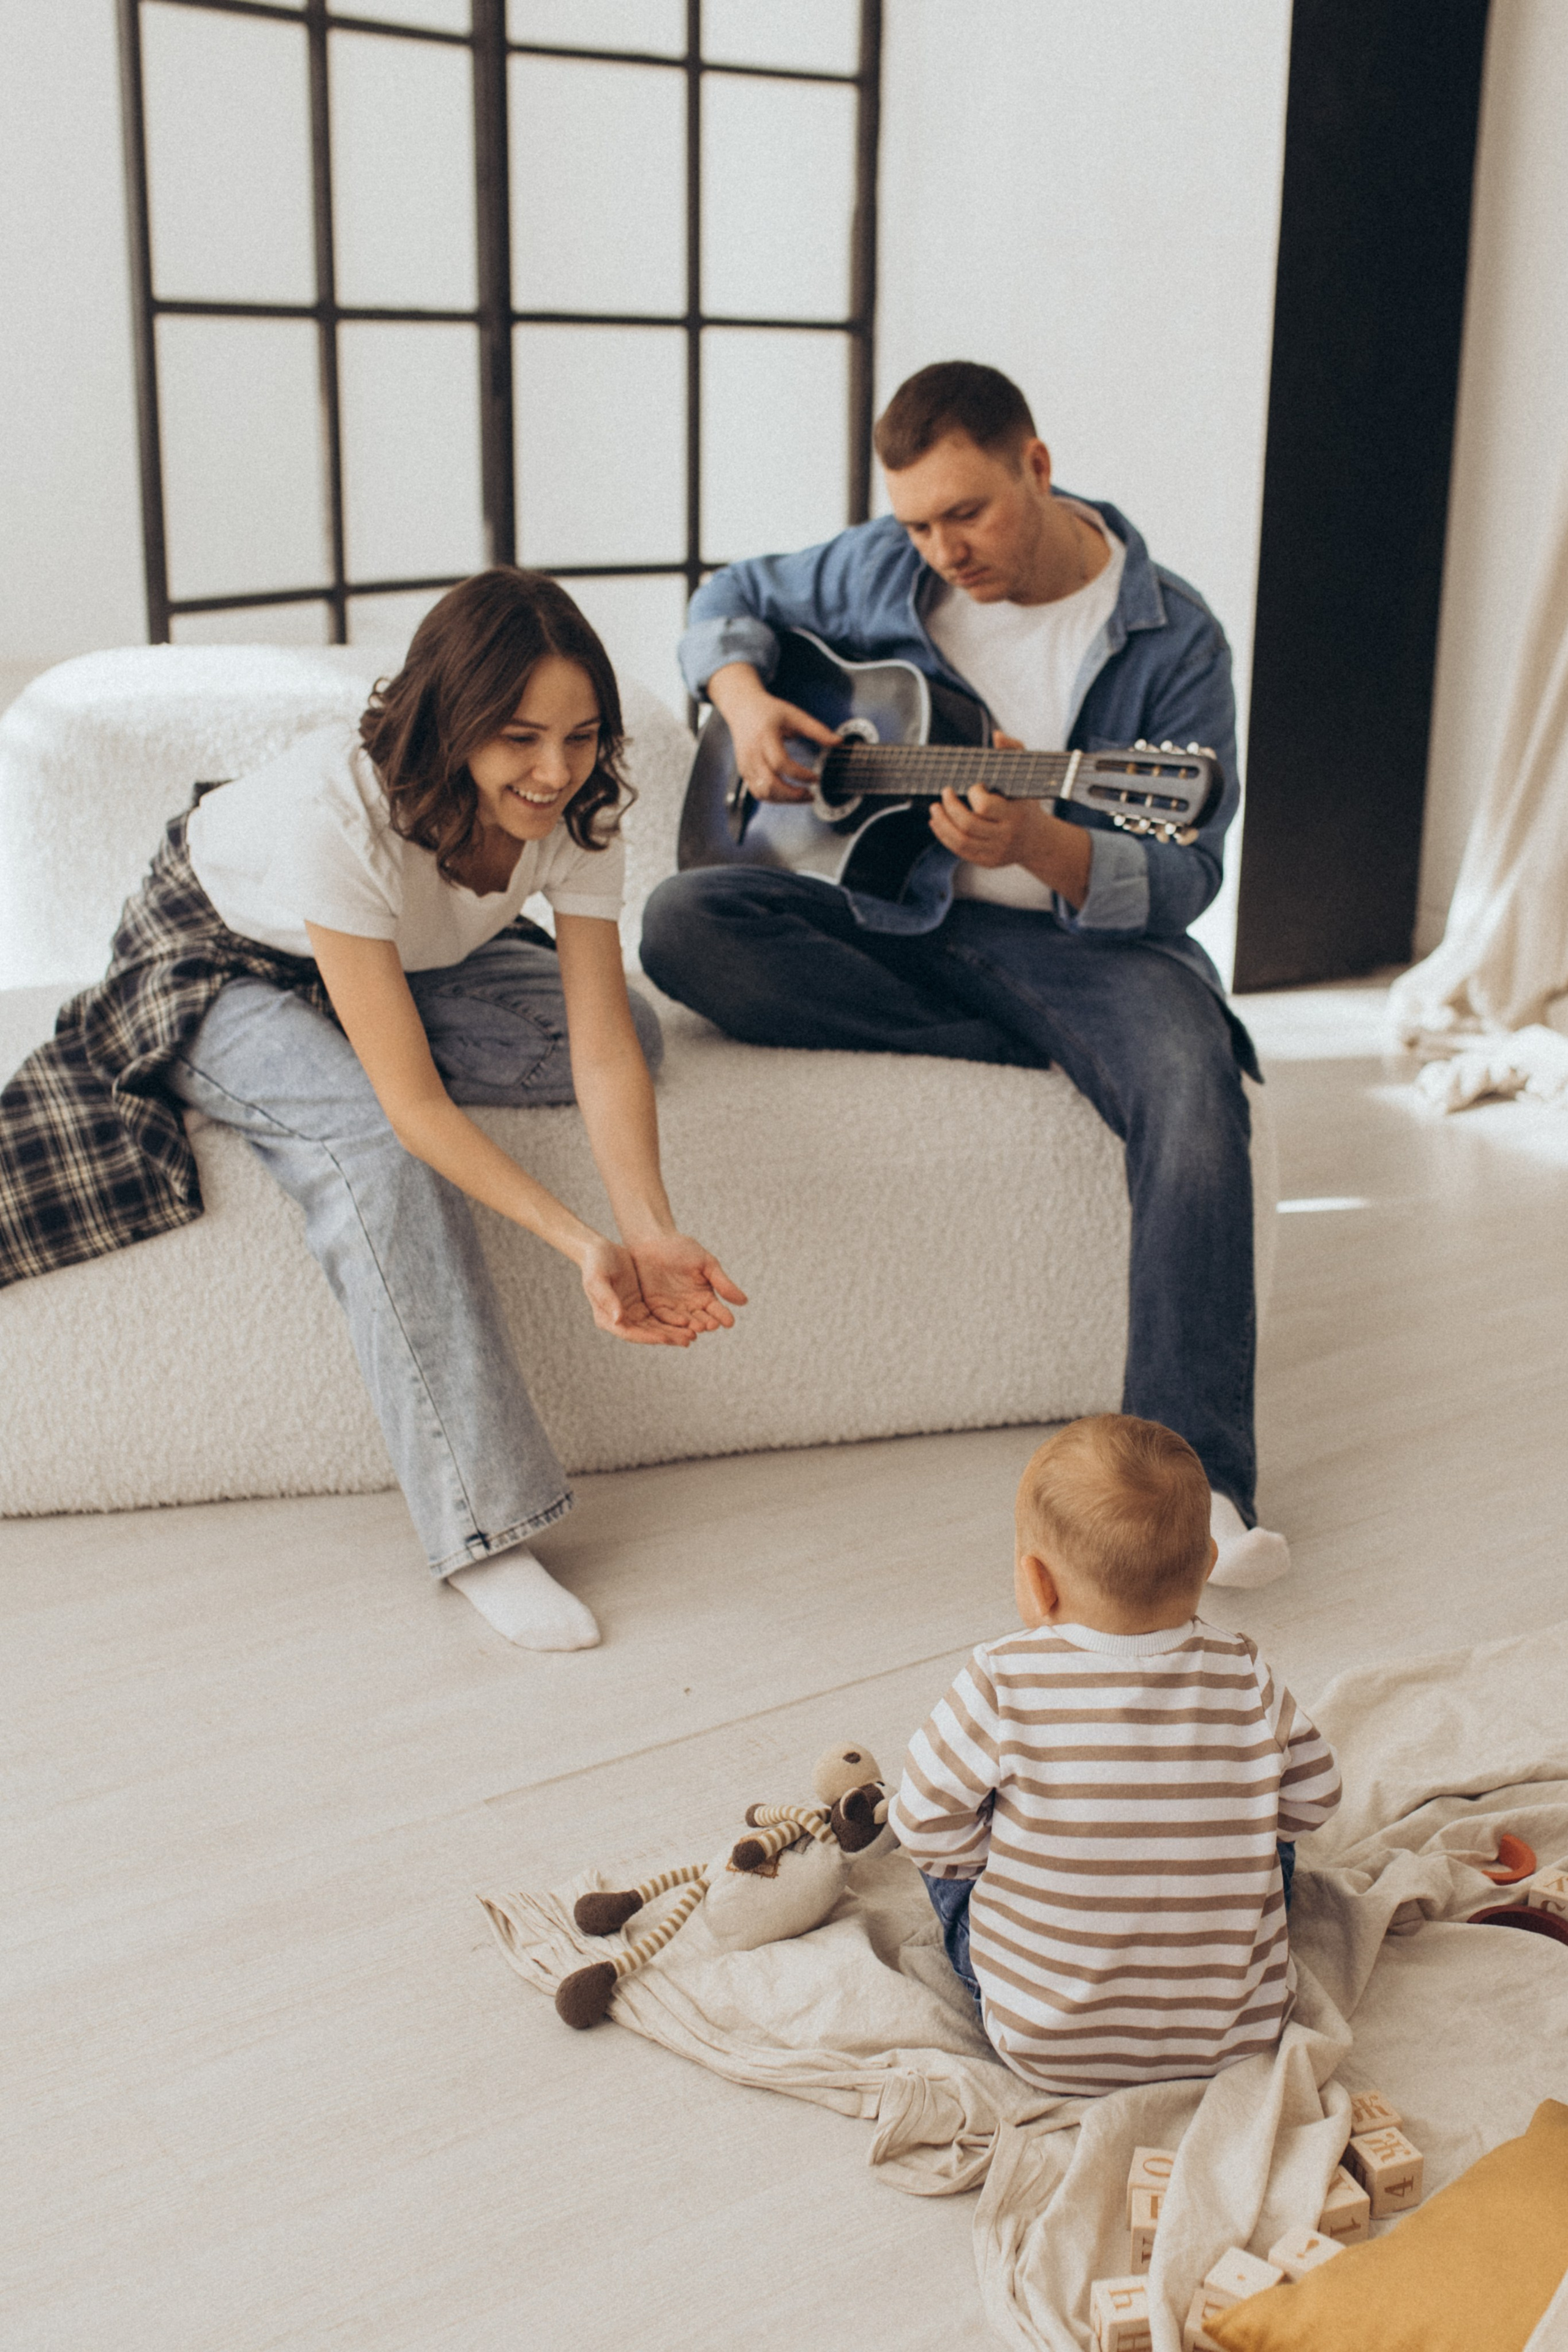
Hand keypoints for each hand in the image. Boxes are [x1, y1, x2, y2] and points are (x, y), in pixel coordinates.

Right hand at [579, 1238, 696, 1346]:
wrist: (600, 1250)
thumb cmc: (595, 1264)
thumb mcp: (598, 1280)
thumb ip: (607, 1299)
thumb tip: (618, 1319)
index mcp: (606, 1319)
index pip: (630, 1333)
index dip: (649, 1337)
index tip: (666, 1338)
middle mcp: (620, 1320)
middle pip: (646, 1333)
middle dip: (667, 1337)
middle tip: (688, 1339)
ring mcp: (631, 1313)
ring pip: (655, 1326)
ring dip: (673, 1331)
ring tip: (693, 1334)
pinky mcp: (640, 1304)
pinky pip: (658, 1315)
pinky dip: (672, 1320)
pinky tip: (688, 1321)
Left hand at [625, 1233, 747, 1335]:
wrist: (654, 1241)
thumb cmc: (683, 1250)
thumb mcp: (706, 1264)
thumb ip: (722, 1283)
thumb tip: (744, 1302)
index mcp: (705, 1297)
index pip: (717, 1310)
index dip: (723, 1316)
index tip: (729, 1322)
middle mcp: (691, 1306)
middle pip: (702, 1320)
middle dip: (707, 1323)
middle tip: (712, 1325)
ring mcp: (673, 1308)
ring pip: (685, 1323)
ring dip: (691, 1327)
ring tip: (698, 1329)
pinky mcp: (656, 1307)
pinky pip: (665, 1318)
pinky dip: (672, 1323)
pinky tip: (681, 1324)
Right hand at [709, 665, 838, 803]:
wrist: (742, 708)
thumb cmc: (770, 711)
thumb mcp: (795, 715)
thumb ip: (817, 730)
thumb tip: (839, 742)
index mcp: (765, 736)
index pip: (781, 763)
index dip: (800, 775)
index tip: (816, 778)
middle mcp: (752, 753)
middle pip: (770, 784)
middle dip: (792, 795)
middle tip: (811, 795)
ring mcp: (746, 764)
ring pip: (763, 792)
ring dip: (785, 800)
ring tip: (803, 796)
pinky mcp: (744, 772)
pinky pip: (758, 793)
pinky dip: (775, 798)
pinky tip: (789, 794)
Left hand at [928, 733, 1042, 867]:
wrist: (1037, 840)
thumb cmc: (1026, 802)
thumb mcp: (1026, 775)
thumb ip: (1013, 751)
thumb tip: (997, 735)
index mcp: (1016, 815)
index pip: (985, 806)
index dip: (974, 793)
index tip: (975, 785)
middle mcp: (1006, 836)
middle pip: (968, 824)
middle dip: (950, 806)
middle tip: (945, 792)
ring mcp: (996, 851)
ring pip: (960, 841)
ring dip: (942, 823)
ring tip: (934, 808)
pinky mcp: (987, 861)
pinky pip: (960, 851)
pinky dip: (944, 836)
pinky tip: (937, 823)